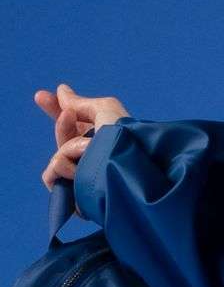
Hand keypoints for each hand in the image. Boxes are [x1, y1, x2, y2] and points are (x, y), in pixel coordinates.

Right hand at [35, 83, 130, 213]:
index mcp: (102, 136)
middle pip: (63, 137)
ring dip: (70, 148)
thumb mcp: (104, 109)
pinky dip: (62, 168)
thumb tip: (61, 92)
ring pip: (57, 156)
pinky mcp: (72, 194)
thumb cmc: (120, 137)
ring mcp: (81, 175)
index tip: (40, 96)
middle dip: (62, 125)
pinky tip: (77, 171)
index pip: (76, 121)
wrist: (121, 167)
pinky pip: (51, 175)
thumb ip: (81, 103)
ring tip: (88, 150)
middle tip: (67, 115)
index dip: (58, 107)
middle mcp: (92, 155)